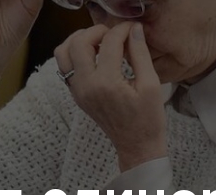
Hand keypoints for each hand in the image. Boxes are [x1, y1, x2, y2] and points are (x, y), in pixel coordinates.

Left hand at [56, 23, 168, 171]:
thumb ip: (141, 54)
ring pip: (63, 52)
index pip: (110, 43)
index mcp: (107, 84)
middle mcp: (86, 85)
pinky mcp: (76, 94)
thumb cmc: (148, 120)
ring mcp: (77, 90)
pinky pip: (65, 66)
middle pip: (79, 42)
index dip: (122, 30)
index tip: (132, 28)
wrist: (136, 146)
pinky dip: (75, 54)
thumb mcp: (151, 85)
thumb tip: (134, 30)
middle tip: (114, 34)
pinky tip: (95, 56)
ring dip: (79, 40)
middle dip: (97, 31)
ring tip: (99, 42)